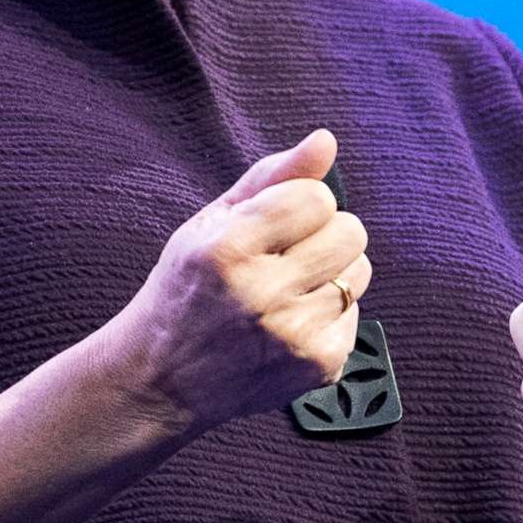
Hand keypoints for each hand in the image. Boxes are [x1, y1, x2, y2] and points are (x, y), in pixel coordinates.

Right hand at [112, 129, 371, 436]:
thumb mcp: (210, 223)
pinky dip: (329, 313)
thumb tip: (326, 139)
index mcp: (230, 249)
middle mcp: (264, 293)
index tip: (274, 224)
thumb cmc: (185, 289)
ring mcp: (294, 335)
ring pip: (360, 271)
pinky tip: (289, 323)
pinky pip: (356, 313)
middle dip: (323, 234)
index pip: (317, 197)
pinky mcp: (318, 365)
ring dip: (330, 272)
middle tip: (286, 255)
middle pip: (350, 232)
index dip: (299, 206)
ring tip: (288, 289)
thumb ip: (270, 177)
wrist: (161, 382)